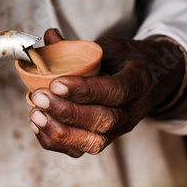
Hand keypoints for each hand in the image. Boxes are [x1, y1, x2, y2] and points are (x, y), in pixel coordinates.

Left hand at [29, 29, 185, 157]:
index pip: (115, 91)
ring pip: (93, 142)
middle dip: (67, 112)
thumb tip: (49, 36)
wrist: (151, 78)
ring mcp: (121, 130)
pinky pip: (81, 150)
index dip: (84, 90)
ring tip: (35, 114)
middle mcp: (134, 111)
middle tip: (39, 97)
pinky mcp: (106, 140)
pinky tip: (38, 126)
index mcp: (139, 81)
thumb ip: (80, 46)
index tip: (56, 83)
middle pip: (104, 120)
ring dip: (60, 131)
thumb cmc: (126, 60)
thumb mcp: (110, 47)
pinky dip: (56, 142)